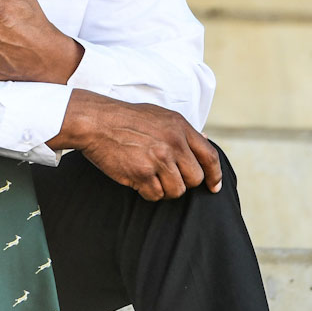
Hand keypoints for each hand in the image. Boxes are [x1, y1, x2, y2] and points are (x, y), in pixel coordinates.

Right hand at [47, 89, 222, 201]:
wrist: (96, 121)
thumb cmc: (125, 118)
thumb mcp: (159, 115)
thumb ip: (182, 130)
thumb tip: (205, 138)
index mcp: (180, 127)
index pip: (209, 156)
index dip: (215, 175)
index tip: (214, 187)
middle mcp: (173, 142)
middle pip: (195, 178)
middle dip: (184, 182)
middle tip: (167, 177)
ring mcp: (158, 158)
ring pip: (177, 190)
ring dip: (165, 189)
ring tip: (150, 177)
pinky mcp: (142, 173)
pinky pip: (156, 195)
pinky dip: (148, 191)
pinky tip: (138, 179)